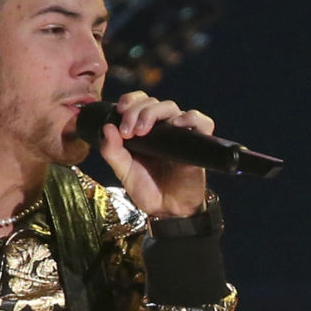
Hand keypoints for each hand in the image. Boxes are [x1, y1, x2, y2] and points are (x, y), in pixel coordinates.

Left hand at [97, 91, 209, 217]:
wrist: (167, 210)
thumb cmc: (147, 189)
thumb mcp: (123, 172)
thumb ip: (112, 152)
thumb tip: (107, 128)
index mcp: (144, 129)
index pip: (139, 101)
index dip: (130, 100)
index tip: (119, 111)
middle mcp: (163, 128)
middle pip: (153, 102)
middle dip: (136, 111)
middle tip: (128, 132)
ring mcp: (180, 134)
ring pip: (172, 107)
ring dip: (154, 113)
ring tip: (142, 131)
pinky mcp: (198, 144)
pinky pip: (202, 122)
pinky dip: (192, 118)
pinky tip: (178, 124)